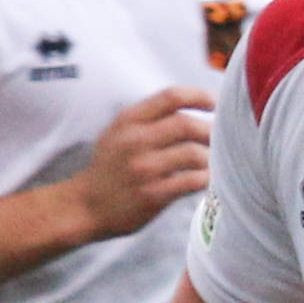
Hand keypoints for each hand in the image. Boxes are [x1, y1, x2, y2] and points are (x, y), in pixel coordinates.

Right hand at [69, 85, 216, 241]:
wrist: (85, 206)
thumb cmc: (108, 168)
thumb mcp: (118, 133)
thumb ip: (147, 118)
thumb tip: (190, 109)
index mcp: (128, 121)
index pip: (170, 97)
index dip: (197, 96)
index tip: (212, 104)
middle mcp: (135, 141)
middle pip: (186, 125)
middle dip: (210, 131)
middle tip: (218, 138)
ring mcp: (144, 169)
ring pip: (193, 154)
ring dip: (210, 157)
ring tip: (212, 161)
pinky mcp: (152, 195)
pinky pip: (191, 182)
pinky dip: (204, 179)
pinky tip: (205, 180)